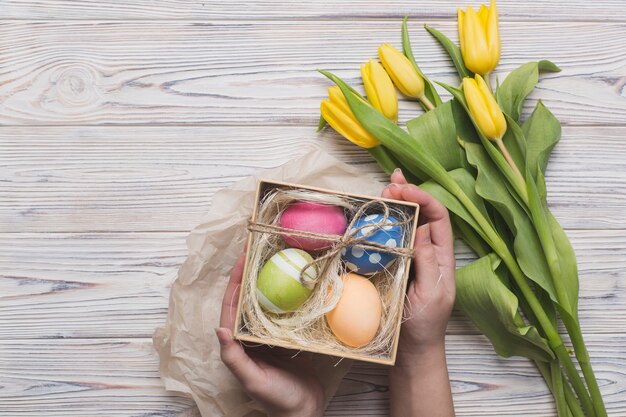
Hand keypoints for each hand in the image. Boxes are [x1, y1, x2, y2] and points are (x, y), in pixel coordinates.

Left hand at [216, 252, 324, 416]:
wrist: (303, 411)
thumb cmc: (276, 399)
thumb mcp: (252, 380)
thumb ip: (234, 358)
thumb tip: (220, 329)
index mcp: (238, 343)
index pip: (232, 306)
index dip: (235, 282)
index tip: (242, 259)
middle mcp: (251, 335)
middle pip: (248, 298)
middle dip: (250, 274)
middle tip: (258, 250)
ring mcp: (269, 334)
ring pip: (265, 301)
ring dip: (268, 280)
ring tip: (275, 258)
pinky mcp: (287, 335)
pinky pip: (284, 309)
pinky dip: (287, 294)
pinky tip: (297, 281)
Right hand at [382, 169, 455, 356]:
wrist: (411, 349)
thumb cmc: (425, 325)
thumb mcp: (431, 293)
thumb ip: (429, 261)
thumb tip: (421, 226)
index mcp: (442, 256)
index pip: (438, 217)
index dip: (423, 198)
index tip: (403, 189)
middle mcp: (428, 252)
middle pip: (421, 214)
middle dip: (408, 194)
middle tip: (390, 182)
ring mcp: (410, 258)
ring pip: (405, 224)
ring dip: (395, 205)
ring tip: (383, 190)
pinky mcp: (394, 265)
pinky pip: (390, 240)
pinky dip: (382, 224)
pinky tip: (374, 214)